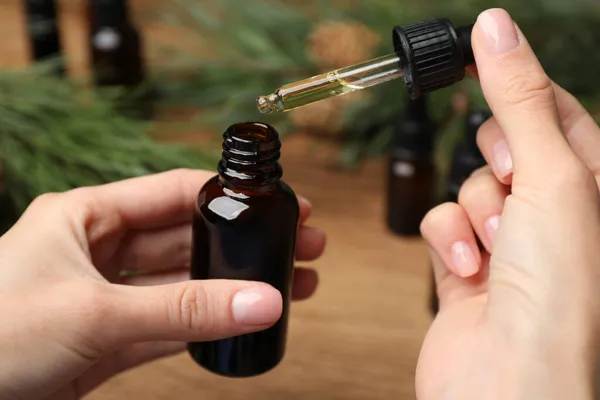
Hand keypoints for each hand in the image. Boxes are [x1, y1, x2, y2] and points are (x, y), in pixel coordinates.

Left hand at [0, 169, 325, 399]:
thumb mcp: (94, 312)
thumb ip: (182, 309)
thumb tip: (260, 301)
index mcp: (86, 216)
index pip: (173, 191)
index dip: (230, 196)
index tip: (280, 203)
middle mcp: (99, 250)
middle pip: (188, 239)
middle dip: (242, 244)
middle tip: (298, 246)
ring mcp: (106, 296)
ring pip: (184, 284)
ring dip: (232, 287)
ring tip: (288, 285)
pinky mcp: (108, 338)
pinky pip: (169, 324)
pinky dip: (206, 324)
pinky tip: (242, 319)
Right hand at [418, 9, 599, 398]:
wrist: (510, 380)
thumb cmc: (560, 293)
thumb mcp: (549, 173)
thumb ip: (518, 98)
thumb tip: (496, 28)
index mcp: (592, 185)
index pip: (554, 109)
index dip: (519, 84)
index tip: (481, 53)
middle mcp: (552, 212)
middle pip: (504, 146)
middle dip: (497, 163)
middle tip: (513, 185)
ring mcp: (507, 241)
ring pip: (468, 187)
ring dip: (474, 212)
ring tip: (495, 248)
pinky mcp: (465, 266)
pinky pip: (443, 224)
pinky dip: (449, 241)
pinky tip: (469, 270)